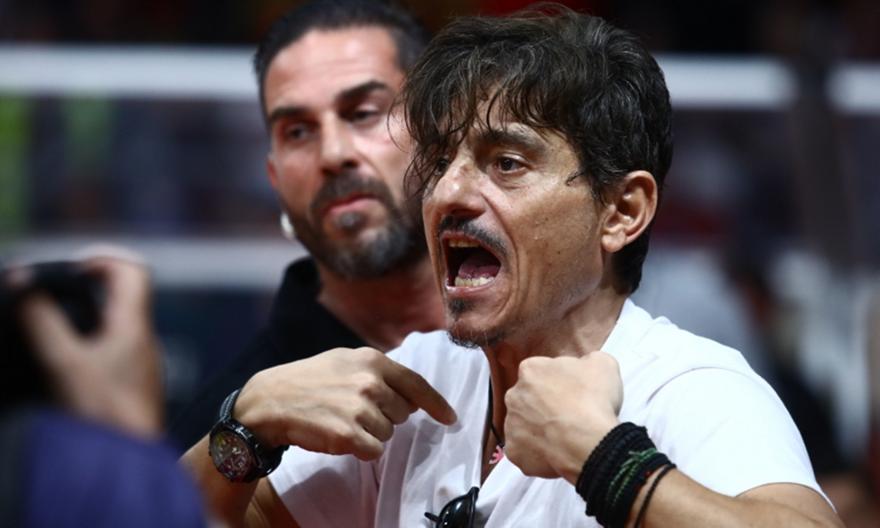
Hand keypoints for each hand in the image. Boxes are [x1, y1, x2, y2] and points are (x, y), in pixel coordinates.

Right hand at [18, 255, 162, 437]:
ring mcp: (140, 364)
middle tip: (50, 296)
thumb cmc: (105, 412)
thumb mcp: (64, 363)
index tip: (70, 270)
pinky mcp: (131, 386)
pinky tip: (62, 362)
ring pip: (116, 325)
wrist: (130, 461)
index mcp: (135, 327)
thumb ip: (42, 322)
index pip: (134, 270)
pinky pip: (113, 351)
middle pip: (123, 296)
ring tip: (48, 327)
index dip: (103, 258)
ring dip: (85, 318)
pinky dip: (88, 344)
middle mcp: (143, 342)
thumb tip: (23, 282)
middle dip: (86, 288)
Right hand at [234, 347, 456, 459]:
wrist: (269, 401)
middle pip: (402, 414)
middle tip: (354, 410)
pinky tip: (338, 436)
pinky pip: (374, 451)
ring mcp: (360, 408)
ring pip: (387, 434)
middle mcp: (370, 382)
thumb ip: (378, 373)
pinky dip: (360, 449)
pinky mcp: (349, 434)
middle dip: (385, 417)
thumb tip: (411, 397)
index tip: (450, 418)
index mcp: (372, 360)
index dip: (436, 404)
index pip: (416, 384)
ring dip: (369, 434)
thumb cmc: (308, 381)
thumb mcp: (344, 361)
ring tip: (341, 420)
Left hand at [504, 351, 621, 482]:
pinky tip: (556, 453)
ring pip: (524, 425)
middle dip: (544, 405)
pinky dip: (537, 453)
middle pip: (528, 398)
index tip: (573, 392)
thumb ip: (587, 360)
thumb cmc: (593, 402)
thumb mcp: (603, 364)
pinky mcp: (515, 452)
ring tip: (565, 437)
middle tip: (569, 415)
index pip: (541, 371)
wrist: (589, 444)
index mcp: (531, 370)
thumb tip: (584, 366)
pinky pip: (524, 451)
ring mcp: (511, 425)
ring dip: (539, 429)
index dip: (559, 382)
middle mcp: (514, 395)